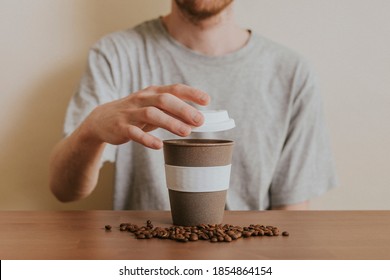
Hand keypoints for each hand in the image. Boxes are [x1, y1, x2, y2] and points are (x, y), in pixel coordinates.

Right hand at [82, 84, 209, 148]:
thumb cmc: (135, 113)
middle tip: (199, 120)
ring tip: (186, 132)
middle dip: (183, 109)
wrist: (101, 120)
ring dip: (170, 123)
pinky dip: (147, 139)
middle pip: (164, 100)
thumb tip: (198, 118)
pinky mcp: (121, 127)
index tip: (207, 100)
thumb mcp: (153, 108)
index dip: (191, 93)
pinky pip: (134, 133)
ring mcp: (130, 113)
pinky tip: (159, 145)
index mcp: (152, 92)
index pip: (174, 89)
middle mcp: (142, 99)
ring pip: (151, 114)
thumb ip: (172, 111)